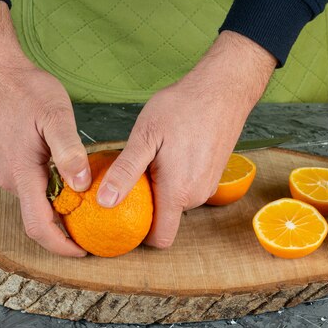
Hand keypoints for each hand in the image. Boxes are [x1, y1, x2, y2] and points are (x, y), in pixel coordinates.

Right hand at [0, 1, 89, 256]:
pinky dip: (54, 198)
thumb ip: (68, 151)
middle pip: (37, 220)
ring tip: (90, 214)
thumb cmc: (26, 90)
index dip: (61, 246)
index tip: (84, 253)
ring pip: (36, 204)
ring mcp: (8, 172)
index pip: (38, 226)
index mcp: (21, 173)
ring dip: (60, 215)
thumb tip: (82, 185)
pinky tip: (75, 189)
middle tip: (96, 235)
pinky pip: (33, 190)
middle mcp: (10, 179)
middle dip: (64, 235)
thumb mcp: (55, 116)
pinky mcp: (11, 163)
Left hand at [97, 31, 276, 247]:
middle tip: (131, 174)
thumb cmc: (182, 108)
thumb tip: (104, 202)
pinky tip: (168, 152)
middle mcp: (197, 196)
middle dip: (146, 204)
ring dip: (161, 188)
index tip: (121, 217)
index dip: (139, 235)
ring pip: (176, 201)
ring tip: (151, 158)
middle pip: (165, 217)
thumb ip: (125, 173)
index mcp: (178, 193)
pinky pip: (188, 187)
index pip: (159, 238)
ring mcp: (209, 186)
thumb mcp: (145, 136)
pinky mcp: (214, 175)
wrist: (222, 89)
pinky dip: (175, 178)